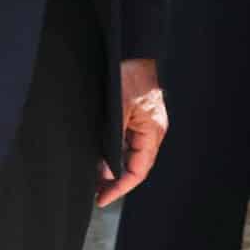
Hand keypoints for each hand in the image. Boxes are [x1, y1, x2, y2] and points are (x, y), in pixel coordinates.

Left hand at [97, 59, 168, 206]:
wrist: (133, 51)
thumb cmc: (128, 76)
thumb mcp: (118, 110)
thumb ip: (114, 140)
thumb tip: (106, 169)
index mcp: (152, 132)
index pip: (138, 171)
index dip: (120, 188)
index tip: (102, 198)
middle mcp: (152, 131)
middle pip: (136, 166)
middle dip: (116, 182)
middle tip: (96, 193)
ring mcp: (146, 124)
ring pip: (131, 155)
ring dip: (115, 168)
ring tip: (96, 179)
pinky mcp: (138, 116)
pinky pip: (129, 142)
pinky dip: (116, 153)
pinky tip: (102, 158)